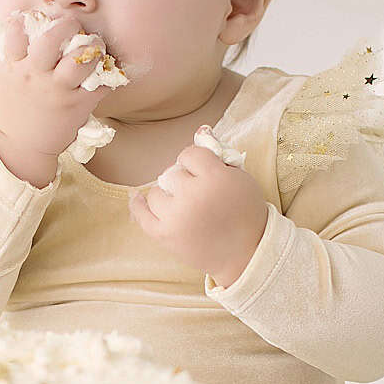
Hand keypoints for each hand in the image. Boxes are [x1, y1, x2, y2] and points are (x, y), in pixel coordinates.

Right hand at [0, 9, 114, 160]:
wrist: (18, 148)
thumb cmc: (10, 115)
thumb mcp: (2, 83)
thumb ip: (11, 61)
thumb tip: (17, 40)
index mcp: (14, 68)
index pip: (16, 32)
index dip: (28, 19)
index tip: (40, 18)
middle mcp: (35, 75)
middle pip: (53, 39)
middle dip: (68, 25)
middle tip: (75, 25)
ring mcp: (56, 90)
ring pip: (81, 59)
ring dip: (93, 49)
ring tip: (96, 48)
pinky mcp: (75, 105)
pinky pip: (98, 85)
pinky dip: (106, 79)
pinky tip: (104, 76)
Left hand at [127, 131, 269, 287]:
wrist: (246, 254)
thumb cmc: (245, 212)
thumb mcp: (240, 178)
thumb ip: (218, 154)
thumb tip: (200, 129)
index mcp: (215, 178)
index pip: (189, 154)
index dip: (197, 162)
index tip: (205, 173)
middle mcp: (192, 196)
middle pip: (172, 172)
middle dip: (184, 180)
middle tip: (198, 195)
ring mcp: (175, 217)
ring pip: (155, 192)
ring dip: (167, 195)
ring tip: (184, 206)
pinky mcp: (164, 235)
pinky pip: (140, 214)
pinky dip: (138, 204)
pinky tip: (138, 198)